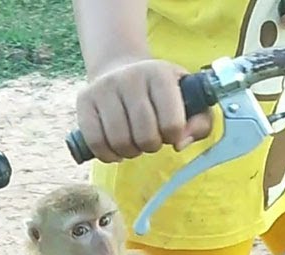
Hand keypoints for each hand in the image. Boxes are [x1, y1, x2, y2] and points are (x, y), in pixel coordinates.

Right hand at [75, 58, 213, 162]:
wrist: (118, 69)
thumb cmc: (159, 92)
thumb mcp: (188, 98)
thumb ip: (200, 123)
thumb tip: (180, 144)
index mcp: (160, 74)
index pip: (172, 123)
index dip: (173, 136)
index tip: (170, 132)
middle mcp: (130, 77)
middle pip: (145, 135)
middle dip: (151, 146)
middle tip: (150, 139)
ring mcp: (104, 88)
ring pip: (119, 141)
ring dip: (130, 152)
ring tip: (134, 143)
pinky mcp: (84, 101)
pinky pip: (95, 142)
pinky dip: (107, 155)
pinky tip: (116, 150)